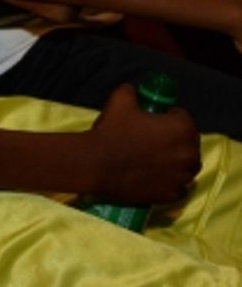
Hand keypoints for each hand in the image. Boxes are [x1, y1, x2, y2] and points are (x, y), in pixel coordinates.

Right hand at [85, 83, 199, 203]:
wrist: (95, 164)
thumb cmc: (111, 131)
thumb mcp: (120, 100)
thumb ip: (133, 92)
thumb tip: (135, 92)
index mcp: (182, 129)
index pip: (183, 118)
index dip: (169, 117)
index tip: (156, 120)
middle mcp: (189, 154)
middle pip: (189, 144)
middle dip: (176, 141)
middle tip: (154, 141)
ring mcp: (183, 177)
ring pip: (187, 166)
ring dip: (177, 162)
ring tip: (156, 160)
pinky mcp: (172, 194)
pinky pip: (179, 187)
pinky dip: (171, 182)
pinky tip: (156, 177)